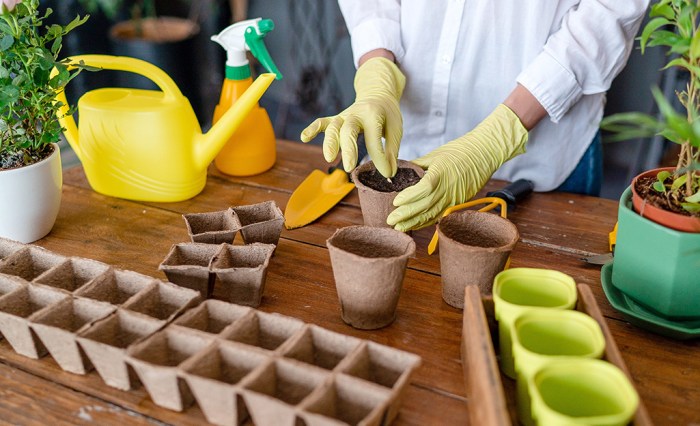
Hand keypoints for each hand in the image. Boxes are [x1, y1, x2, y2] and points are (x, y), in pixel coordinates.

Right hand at [300, 57, 404, 177]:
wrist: (377, 94)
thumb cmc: (387, 115)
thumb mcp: (396, 129)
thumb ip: (392, 151)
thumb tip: (389, 175)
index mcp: (374, 115)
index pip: (375, 140)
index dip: (380, 159)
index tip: (386, 174)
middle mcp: (356, 114)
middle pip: (349, 130)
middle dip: (348, 149)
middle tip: (349, 167)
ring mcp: (344, 116)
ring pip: (333, 127)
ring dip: (329, 142)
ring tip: (329, 158)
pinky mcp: (336, 119)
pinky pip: (322, 122)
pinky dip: (312, 129)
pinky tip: (304, 137)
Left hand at [387, 104, 528, 230]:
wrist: (483, 154)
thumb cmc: (459, 150)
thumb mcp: (435, 154)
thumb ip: (417, 165)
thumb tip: (398, 171)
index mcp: (441, 173)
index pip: (423, 189)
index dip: (409, 197)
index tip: (395, 201)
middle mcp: (448, 188)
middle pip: (425, 205)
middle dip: (406, 215)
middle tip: (390, 221)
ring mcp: (454, 198)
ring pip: (432, 214)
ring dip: (414, 223)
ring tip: (399, 228)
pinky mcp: (458, 203)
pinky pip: (440, 215)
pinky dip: (426, 222)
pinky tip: (414, 225)